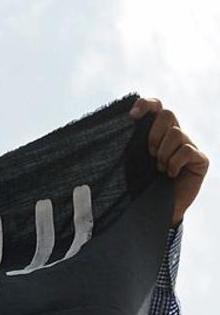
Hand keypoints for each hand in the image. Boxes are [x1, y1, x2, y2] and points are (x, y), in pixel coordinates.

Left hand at [131, 97, 208, 224]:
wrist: (155, 209)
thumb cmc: (139, 184)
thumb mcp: (130, 161)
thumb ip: (128, 143)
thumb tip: (114, 125)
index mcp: (157, 131)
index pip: (156, 106)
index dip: (146, 104)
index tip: (132, 116)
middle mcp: (174, 135)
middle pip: (167, 114)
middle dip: (153, 134)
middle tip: (148, 154)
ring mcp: (189, 146)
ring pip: (176, 133)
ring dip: (163, 153)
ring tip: (159, 169)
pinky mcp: (200, 160)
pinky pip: (186, 151)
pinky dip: (174, 163)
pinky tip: (170, 175)